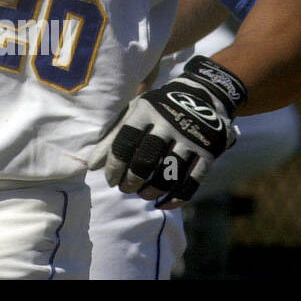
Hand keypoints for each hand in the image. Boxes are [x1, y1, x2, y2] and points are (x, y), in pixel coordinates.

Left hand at [88, 55, 245, 208]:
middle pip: (146, 159)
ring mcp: (191, 138)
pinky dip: (176, 197)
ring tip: (142, 195)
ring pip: (170, 173)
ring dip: (153, 190)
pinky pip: (192, 181)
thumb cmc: (157, 109)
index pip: (125, 141)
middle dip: (132, 179)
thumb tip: (91, 166)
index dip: (115, 165)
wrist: (201, 97)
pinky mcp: (209, 152)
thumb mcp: (134, 113)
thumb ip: (112, 137)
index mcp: (146, 111)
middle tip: (125, 188)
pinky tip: (163, 203)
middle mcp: (169, 123)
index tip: (109, 179)